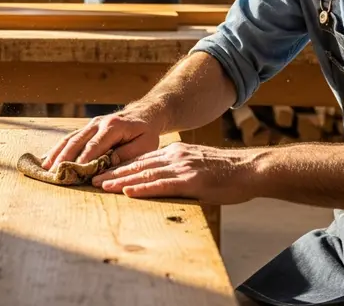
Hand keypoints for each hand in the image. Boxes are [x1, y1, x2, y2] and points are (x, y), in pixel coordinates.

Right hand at [42, 111, 161, 170]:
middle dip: (64, 157)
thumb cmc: (145, 133)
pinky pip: (70, 138)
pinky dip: (58, 148)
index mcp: (113, 127)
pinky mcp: (87, 128)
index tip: (73, 172)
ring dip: (57, 153)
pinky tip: (47, 158)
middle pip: (77, 141)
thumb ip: (127, 154)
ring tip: (45, 168)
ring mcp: (90, 124)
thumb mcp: (145, 144)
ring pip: (70, 138)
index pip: (95, 145)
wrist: (144, 114)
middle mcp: (98, 123)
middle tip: (53, 173)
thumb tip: (107, 163)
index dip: (83, 159)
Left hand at [92, 142, 251, 203]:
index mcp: (176, 153)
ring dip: (121, 181)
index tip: (103, 172)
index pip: (143, 159)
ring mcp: (182, 168)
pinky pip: (161, 185)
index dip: (121, 166)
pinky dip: (142, 188)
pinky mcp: (191, 181)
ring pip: (145, 174)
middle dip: (114, 172)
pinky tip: (128, 192)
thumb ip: (180, 170)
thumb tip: (165, 181)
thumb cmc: (228, 173)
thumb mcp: (199, 166)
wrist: (251, 169)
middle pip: (138, 165)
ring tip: (102, 186)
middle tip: (92, 179)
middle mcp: (175, 156)